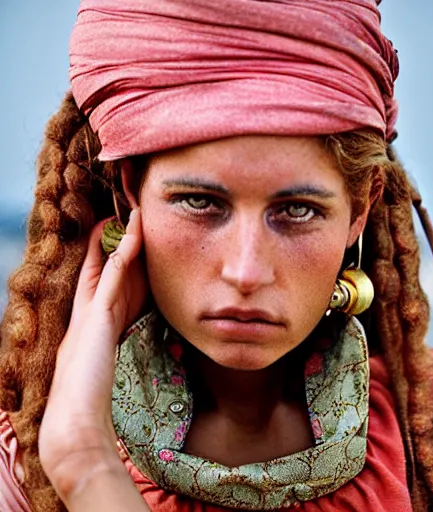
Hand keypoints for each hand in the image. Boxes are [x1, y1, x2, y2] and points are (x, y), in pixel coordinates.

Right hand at [39, 209, 148, 503]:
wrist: (73, 423)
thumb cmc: (89, 399)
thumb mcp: (111, 366)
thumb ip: (124, 350)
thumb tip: (151, 343)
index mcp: (95, 321)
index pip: (111, 281)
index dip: (124, 257)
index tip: (139, 238)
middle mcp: (89, 311)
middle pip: (107, 267)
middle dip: (119, 241)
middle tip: (133, 215)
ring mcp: (90, 313)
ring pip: (107, 267)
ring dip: (121, 240)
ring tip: (133, 214)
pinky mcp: (95, 320)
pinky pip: (110, 282)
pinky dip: (120, 259)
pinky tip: (131, 240)